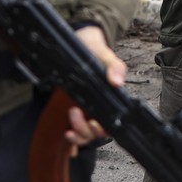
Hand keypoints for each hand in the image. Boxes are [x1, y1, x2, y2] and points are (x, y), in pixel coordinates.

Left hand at [64, 25, 126, 149]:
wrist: (80, 44)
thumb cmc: (95, 51)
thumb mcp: (105, 55)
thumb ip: (114, 67)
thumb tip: (117, 81)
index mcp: (110, 100)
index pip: (111, 124)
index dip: (102, 129)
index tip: (93, 122)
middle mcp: (98, 110)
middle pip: (95, 133)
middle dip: (85, 131)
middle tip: (74, 112)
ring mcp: (85, 112)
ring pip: (84, 136)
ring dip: (77, 136)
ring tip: (68, 126)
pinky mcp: (71, 111)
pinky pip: (73, 131)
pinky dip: (71, 138)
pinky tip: (64, 133)